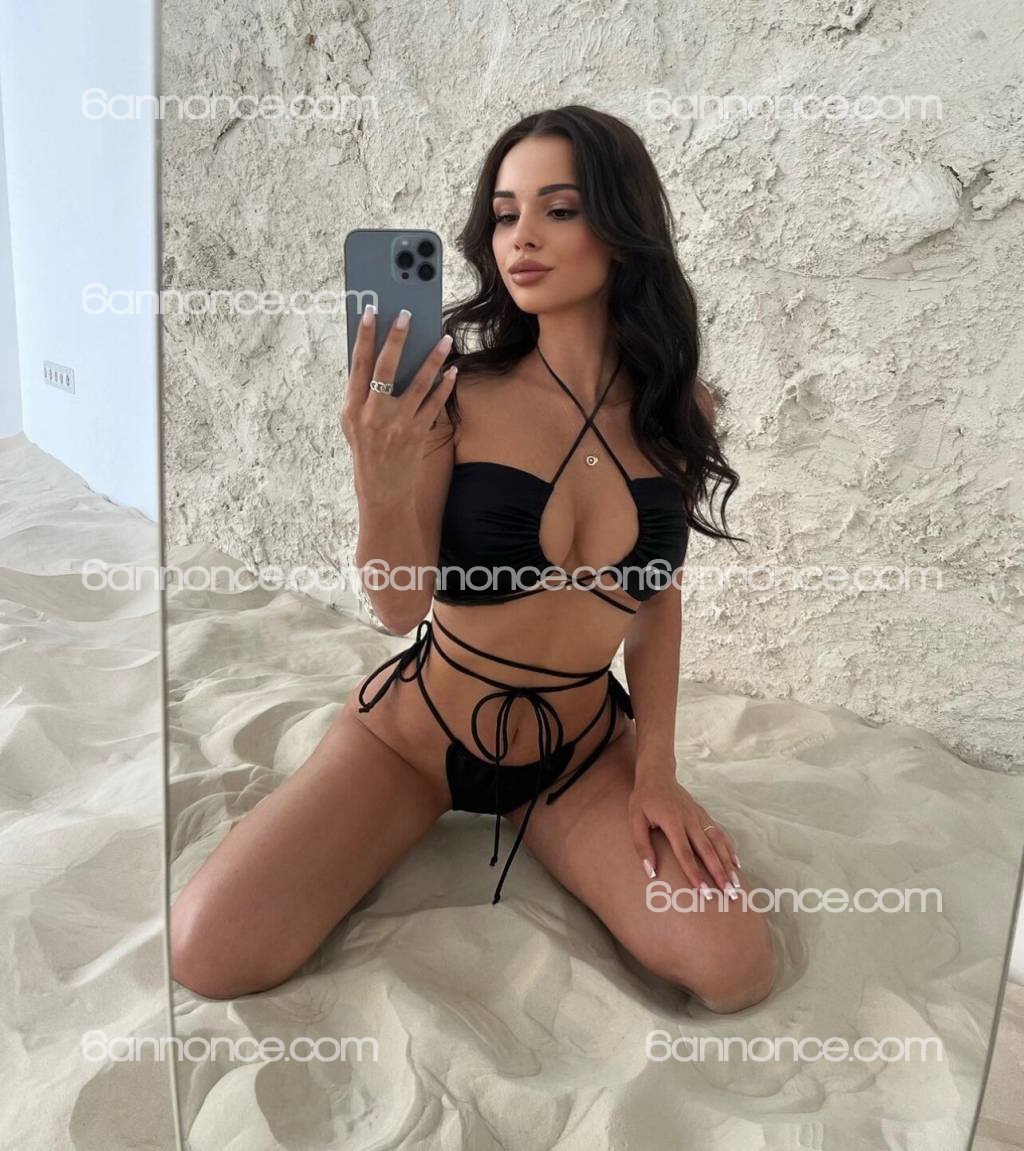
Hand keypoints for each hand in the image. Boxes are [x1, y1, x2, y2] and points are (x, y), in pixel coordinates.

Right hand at [339, 306, 457, 499]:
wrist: (382, 491)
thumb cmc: (366, 451)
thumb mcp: (352, 423)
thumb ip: (360, 393)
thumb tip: (373, 357)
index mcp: (352, 408)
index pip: (357, 364)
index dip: (363, 336)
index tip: (370, 312)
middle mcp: (373, 414)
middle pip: (385, 368)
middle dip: (396, 338)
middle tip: (407, 314)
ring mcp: (397, 424)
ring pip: (418, 383)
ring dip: (433, 359)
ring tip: (445, 339)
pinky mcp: (418, 434)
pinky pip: (435, 404)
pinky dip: (445, 386)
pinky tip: (452, 372)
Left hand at [628, 771, 741, 898]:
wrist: (657, 775)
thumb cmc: (643, 800)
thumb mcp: (635, 820)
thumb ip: (642, 845)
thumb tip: (650, 873)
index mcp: (672, 821)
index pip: (684, 852)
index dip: (693, 873)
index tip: (702, 891)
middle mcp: (690, 819)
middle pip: (707, 850)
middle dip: (718, 873)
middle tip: (729, 894)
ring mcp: (699, 816)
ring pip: (717, 842)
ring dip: (727, 864)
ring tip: (736, 885)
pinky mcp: (704, 815)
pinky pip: (719, 834)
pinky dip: (729, 849)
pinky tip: (736, 865)